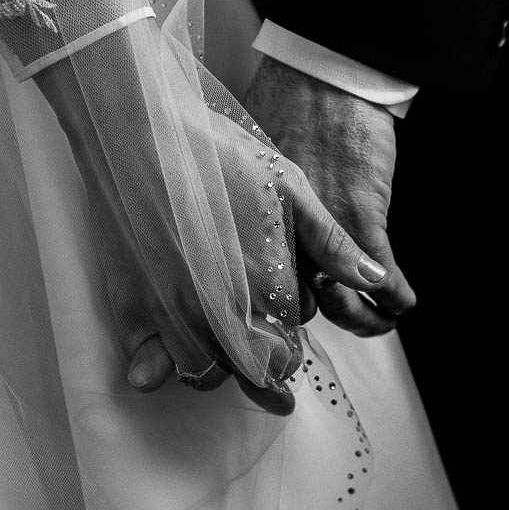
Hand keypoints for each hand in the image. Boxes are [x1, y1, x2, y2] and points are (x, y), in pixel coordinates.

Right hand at [35, 29, 388, 412]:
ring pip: (205, 374)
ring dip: (219, 370)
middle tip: (271, 378)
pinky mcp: (132, 308)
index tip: (287, 335)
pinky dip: (156, 373)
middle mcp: (223, 313)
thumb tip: (376, 282)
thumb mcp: (287, 188)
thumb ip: (330, 243)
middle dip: (266, 372)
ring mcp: (173, 315)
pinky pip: (148, 367)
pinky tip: (158, 372)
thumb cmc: (216, 153)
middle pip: (253, 372)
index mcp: (267, 288)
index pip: (290, 347)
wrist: (139, 131)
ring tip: (223, 358)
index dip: (291, 341)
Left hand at [242, 56, 416, 335]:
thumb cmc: (284, 104)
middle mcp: (285, 235)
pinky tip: (403, 301)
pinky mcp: (363, 219)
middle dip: (328, 314)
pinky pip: (383, 278)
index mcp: (255, 222)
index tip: (304, 303)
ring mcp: (324, 231)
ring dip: (367, 317)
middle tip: (345, 311)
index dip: (286, 302)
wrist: (323, 77)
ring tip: (379, 315)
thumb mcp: (253, 162)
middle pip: (303, 303)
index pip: (263, 285)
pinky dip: (396, 297)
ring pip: (345, 302)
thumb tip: (259, 217)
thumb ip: (258, 200)